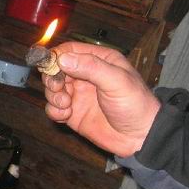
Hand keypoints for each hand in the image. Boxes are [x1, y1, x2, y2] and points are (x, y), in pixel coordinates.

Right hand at [43, 42, 160, 157]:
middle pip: (55, 69)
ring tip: (66, 104)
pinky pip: (53, 108)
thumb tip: (62, 59)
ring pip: (52, 89)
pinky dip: (54, 111)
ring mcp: (77, 95)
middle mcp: (85, 75)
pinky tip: (67, 115)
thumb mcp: (116, 81)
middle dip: (52, 78)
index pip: (69, 50)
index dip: (56, 56)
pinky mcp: (72, 113)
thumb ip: (91, 67)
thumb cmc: (135, 105)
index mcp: (98, 60)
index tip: (49, 66)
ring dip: (53, 96)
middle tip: (58, 88)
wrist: (139, 137)